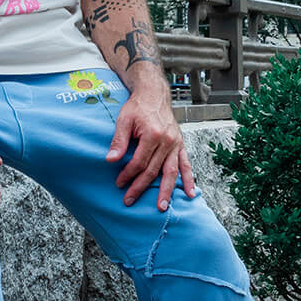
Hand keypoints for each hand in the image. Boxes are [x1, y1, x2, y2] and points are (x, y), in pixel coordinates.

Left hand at [106, 76, 195, 210]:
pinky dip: (188, 179)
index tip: (119, 183)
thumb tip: (110, 160)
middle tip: (130, 201)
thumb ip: (118, 141)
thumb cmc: (138, 106)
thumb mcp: (124, 120)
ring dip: (167, 191)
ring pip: (171, 171)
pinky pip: (186, 164)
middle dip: (141, 187)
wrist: (154, 93)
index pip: (139, 162)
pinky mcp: (180, 144)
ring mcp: (176, 144)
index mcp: (152, 134)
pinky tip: (190, 193)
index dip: (128, 174)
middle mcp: (167, 141)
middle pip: (153, 170)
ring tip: (162, 207)